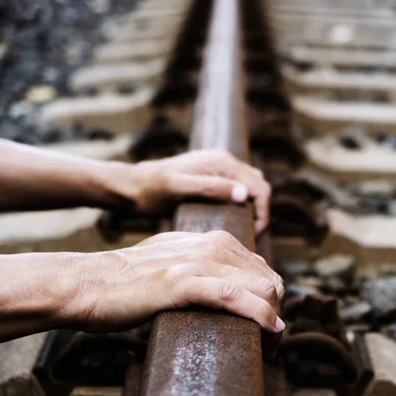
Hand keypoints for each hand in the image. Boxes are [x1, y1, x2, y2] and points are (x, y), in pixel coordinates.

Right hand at [65, 231, 284, 335]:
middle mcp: (212, 246)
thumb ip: (203, 265)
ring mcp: (198, 262)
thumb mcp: (176, 260)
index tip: (267, 323)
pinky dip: (259, 316)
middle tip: (270, 340)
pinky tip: (268, 330)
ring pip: (260, 286)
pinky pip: (235, 297)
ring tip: (269, 345)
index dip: (271, 299)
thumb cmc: (130, 280)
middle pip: (268, 278)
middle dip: (277, 311)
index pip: (261, 268)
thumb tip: (226, 284)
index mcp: (213, 241)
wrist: (91, 282)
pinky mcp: (183, 283)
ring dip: (274, 320)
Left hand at [128, 150, 270, 233]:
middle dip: (260, 209)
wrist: (133, 186)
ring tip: (245, 228)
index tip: (255, 233)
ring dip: (253, 206)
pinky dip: (242, 203)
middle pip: (258, 184)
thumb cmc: (152, 190)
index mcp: (221, 162)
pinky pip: (237, 188)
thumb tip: (243, 194)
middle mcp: (223, 161)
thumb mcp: (179, 189)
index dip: (263, 210)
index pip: (259, 185)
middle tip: (252, 234)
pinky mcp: (211, 176)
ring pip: (249, 186)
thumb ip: (211, 188)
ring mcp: (217, 168)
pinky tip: (233, 218)